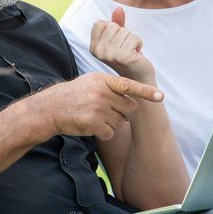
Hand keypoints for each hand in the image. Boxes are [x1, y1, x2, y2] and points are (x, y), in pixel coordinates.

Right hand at [41, 72, 162, 140]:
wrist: (52, 108)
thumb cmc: (76, 94)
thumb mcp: (92, 81)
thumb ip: (112, 84)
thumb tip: (134, 93)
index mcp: (103, 80)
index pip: (129, 86)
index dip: (146, 92)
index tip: (160, 96)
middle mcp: (102, 93)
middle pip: (130, 109)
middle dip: (124, 113)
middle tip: (110, 111)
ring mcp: (97, 109)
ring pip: (121, 122)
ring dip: (113, 123)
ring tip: (97, 116)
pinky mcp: (93, 124)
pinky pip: (111, 132)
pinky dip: (105, 132)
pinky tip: (93, 125)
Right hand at [90, 7, 154, 83]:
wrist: (138, 78)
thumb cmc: (127, 56)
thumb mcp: (119, 38)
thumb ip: (117, 23)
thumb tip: (118, 8)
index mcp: (93, 47)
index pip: (100, 23)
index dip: (112, 29)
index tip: (116, 43)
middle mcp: (99, 52)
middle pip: (114, 26)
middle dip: (124, 34)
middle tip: (125, 49)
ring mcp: (110, 55)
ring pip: (125, 32)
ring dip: (132, 40)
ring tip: (130, 52)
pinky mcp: (124, 57)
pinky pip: (134, 38)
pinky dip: (139, 44)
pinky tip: (136, 55)